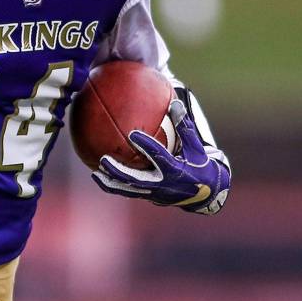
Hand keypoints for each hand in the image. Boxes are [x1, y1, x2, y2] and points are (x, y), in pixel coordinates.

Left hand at [92, 99, 229, 214]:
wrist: (206, 193)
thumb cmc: (199, 165)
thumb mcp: (196, 148)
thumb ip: (185, 127)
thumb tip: (175, 103)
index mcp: (175, 170)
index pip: (158, 156)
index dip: (146, 145)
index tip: (132, 134)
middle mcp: (162, 183)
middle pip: (136, 179)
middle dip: (119, 170)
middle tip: (104, 159)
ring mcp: (154, 193)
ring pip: (128, 190)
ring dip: (111, 182)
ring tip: (95, 173)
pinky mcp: (148, 197)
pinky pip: (127, 192)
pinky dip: (113, 186)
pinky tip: (98, 176)